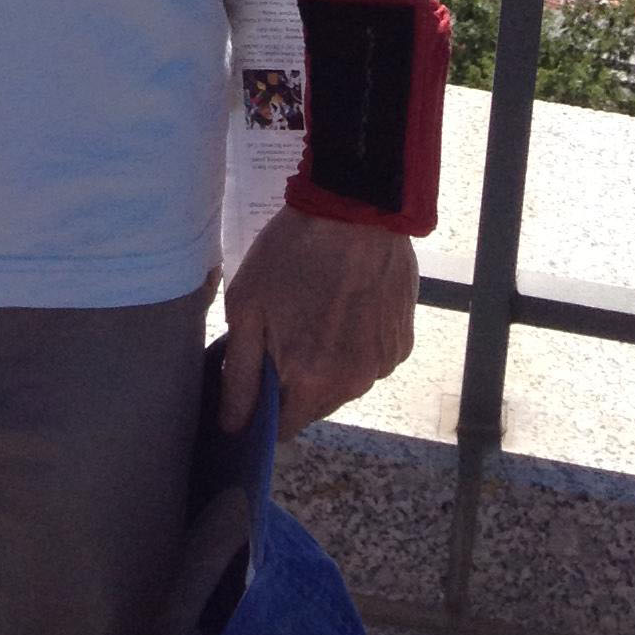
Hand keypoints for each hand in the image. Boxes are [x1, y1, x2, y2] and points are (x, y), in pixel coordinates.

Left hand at [219, 205, 416, 433]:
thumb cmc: (293, 252)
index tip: (259, 375)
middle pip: (316, 405)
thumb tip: (232, 427)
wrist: (356, 207)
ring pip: (345, 382)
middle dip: (297, 381)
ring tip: (319, 310)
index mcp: (311, 382)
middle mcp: (354, 385)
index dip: (266, 407)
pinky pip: (371, 359)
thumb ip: (239, 375)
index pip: (284, 428)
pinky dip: (358, 343)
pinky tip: (349, 304)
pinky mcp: (403, 342)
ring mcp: (383, 364)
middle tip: (286, 330)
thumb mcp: (247, 306)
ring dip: (329, 362)